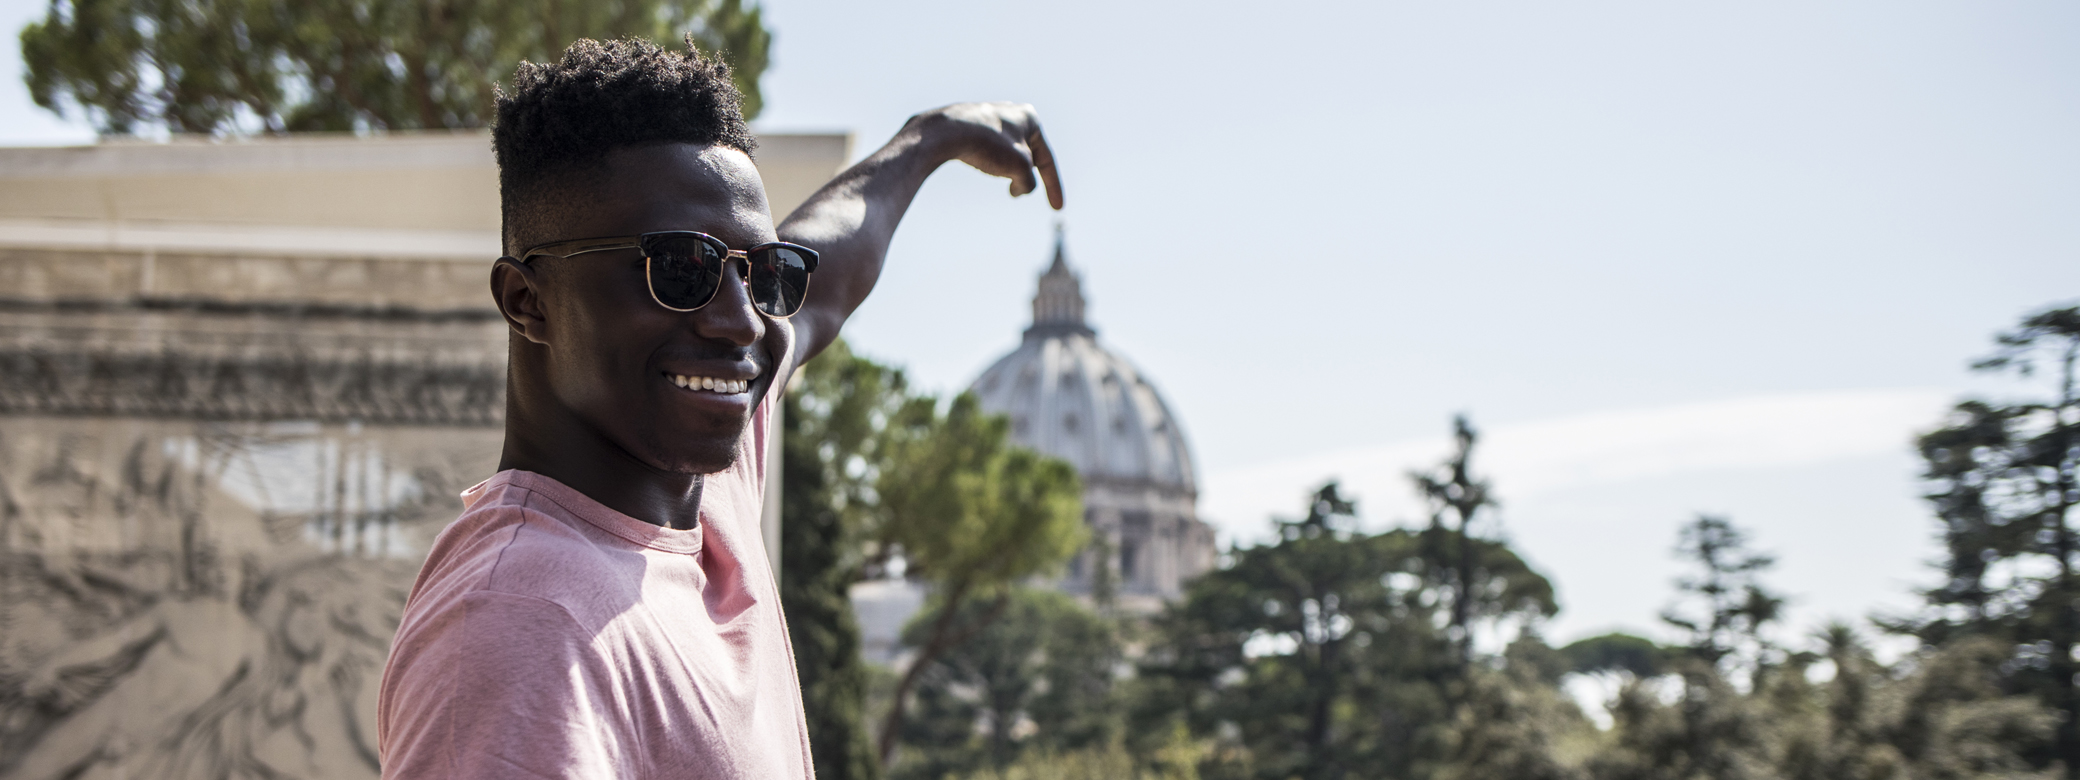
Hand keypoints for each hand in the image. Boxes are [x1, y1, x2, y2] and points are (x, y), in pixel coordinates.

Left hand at [909, 102, 1063, 209]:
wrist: (945, 134)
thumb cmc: (987, 146)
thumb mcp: (1020, 168)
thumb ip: (1028, 182)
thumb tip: (1021, 188)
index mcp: (1030, 118)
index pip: (1047, 160)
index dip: (1054, 187)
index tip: (1057, 209)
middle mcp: (1012, 113)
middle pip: (1027, 155)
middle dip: (1024, 176)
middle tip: (1015, 193)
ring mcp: (990, 118)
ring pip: (1006, 154)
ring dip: (1005, 170)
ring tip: (993, 174)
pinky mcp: (970, 126)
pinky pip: (988, 150)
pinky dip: (989, 163)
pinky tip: (977, 163)